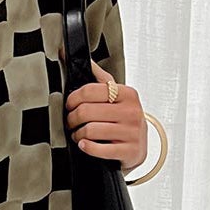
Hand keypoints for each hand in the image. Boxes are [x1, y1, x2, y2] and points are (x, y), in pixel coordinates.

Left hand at [65, 57, 146, 172]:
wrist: (139, 146)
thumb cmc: (124, 119)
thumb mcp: (117, 96)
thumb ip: (100, 77)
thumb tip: (81, 58)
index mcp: (127, 93)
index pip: (89, 90)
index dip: (73, 98)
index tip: (69, 105)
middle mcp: (132, 111)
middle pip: (86, 111)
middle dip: (72, 118)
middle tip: (71, 122)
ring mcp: (132, 132)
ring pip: (90, 130)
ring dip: (77, 134)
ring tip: (78, 134)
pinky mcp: (130, 151)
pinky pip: (99, 149)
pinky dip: (87, 147)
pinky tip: (84, 144)